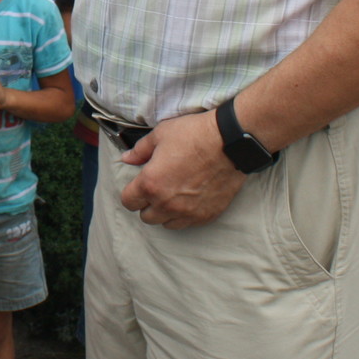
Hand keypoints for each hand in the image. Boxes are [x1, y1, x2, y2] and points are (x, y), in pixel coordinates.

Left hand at [118, 111, 245, 228]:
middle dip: (147, 204)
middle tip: (156, 188)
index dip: (131, 193)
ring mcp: (188, 212)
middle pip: (146, 217)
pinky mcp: (206, 215)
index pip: (128, 202)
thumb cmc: (194, 135)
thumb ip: (140, 151)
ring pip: (166, 224)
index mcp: (151, 184)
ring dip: (165, 212)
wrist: (231, 142)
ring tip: (172, 195)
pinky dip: (184, 215)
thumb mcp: (160, 135)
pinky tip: (189, 200)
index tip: (138, 185)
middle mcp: (167, 203)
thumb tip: (127, 158)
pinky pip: (188, 224)